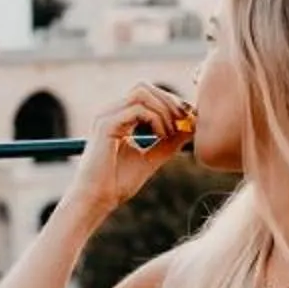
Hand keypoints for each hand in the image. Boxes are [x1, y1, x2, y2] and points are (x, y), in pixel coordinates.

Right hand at [70, 86, 193, 222]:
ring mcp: (106, 116)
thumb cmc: (118, 183)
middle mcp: (109, 112)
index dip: (170, 102)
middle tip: (185, 120)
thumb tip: (191, 126)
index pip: (146, 94)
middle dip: (169, 101)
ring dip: (163, 108)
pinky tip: (161, 136)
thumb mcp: (151, 157)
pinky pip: (137, 109)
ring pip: (142, 93)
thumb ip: (169, 141)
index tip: (188, 119)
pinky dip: (156, 119)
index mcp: (117, 118)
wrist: (97, 200)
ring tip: (171, 131)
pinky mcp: (105, 125)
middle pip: (144, 87)